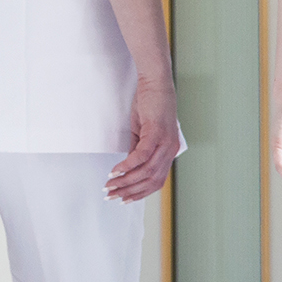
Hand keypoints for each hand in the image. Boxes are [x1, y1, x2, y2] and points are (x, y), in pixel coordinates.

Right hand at [107, 74, 180, 201]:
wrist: (155, 82)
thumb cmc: (149, 105)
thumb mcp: (142, 133)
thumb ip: (137, 151)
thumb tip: (127, 169)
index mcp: (169, 151)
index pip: (156, 181)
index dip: (140, 193)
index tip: (123, 199)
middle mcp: (171, 150)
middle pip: (151, 180)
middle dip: (129, 191)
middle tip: (111, 195)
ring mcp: (166, 142)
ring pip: (146, 171)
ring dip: (126, 181)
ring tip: (109, 185)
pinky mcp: (157, 133)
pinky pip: (141, 156)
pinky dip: (127, 166)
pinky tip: (115, 171)